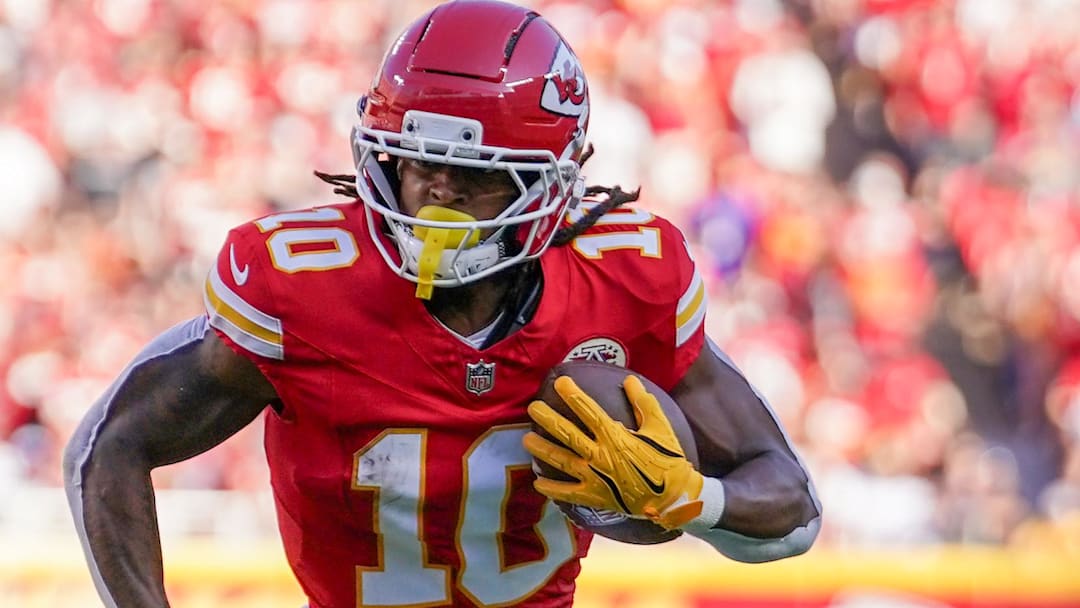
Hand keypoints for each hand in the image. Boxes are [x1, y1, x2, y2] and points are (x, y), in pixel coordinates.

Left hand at [523, 374, 704, 529]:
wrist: (674, 499)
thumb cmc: (668, 460)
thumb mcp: (661, 427)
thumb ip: (643, 403)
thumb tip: (629, 379)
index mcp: (615, 436)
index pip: (588, 411)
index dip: (572, 395)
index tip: (559, 382)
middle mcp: (600, 455)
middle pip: (567, 433)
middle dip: (548, 419)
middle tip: (532, 408)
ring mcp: (595, 477)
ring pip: (562, 461)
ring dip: (543, 449)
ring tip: (526, 440)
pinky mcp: (596, 497)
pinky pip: (568, 493)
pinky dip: (552, 489)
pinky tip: (537, 483)